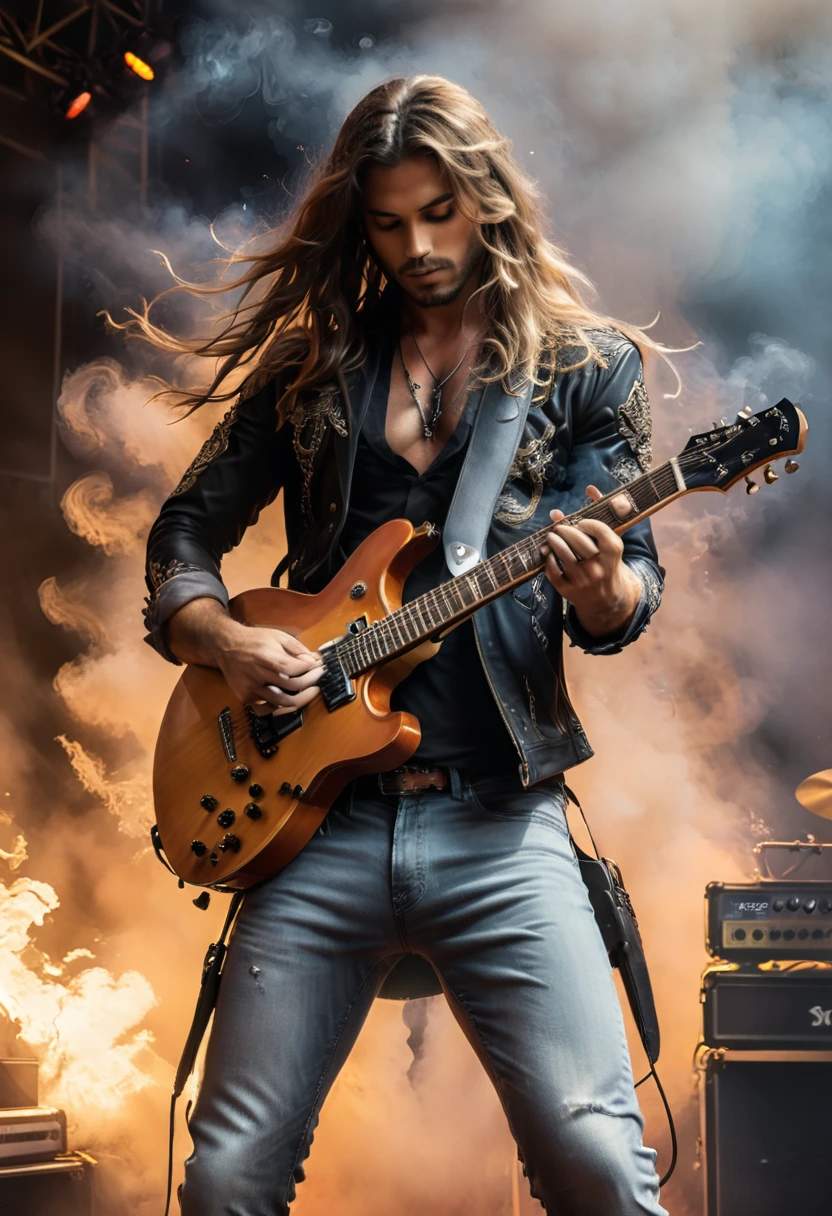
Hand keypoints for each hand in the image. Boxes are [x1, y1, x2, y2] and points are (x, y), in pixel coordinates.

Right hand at [218, 624, 323, 715]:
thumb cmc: (255, 639)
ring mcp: (251, 688)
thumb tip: (315, 661)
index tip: (319, 667)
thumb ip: (297, 649)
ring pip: (281, 702)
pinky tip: (288, 700)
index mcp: (266, 656)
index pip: (294, 669)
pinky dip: (279, 708)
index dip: (311, 670)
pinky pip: (266, 710)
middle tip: (318, 679)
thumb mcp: (278, 636)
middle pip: (291, 686)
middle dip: (310, 683)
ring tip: (311, 692)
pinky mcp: (245, 697)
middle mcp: (258, 674)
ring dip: (301, 698)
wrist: (227, 646)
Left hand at [541, 485, 642, 637]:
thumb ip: (601, 513)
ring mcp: (583, 580)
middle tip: (560, 527)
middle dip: (565, 529)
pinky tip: (549, 553)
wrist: (608, 599)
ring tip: (551, 536)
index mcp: (614, 552)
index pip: (599, 529)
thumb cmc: (608, 562)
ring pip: (563, 555)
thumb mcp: (611, 541)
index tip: (580, 522)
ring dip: (553, 541)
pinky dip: (548, 559)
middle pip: (578, 541)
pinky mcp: (568, 591)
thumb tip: (589, 488)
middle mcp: (599, 567)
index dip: (586, 522)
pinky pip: (552, 571)